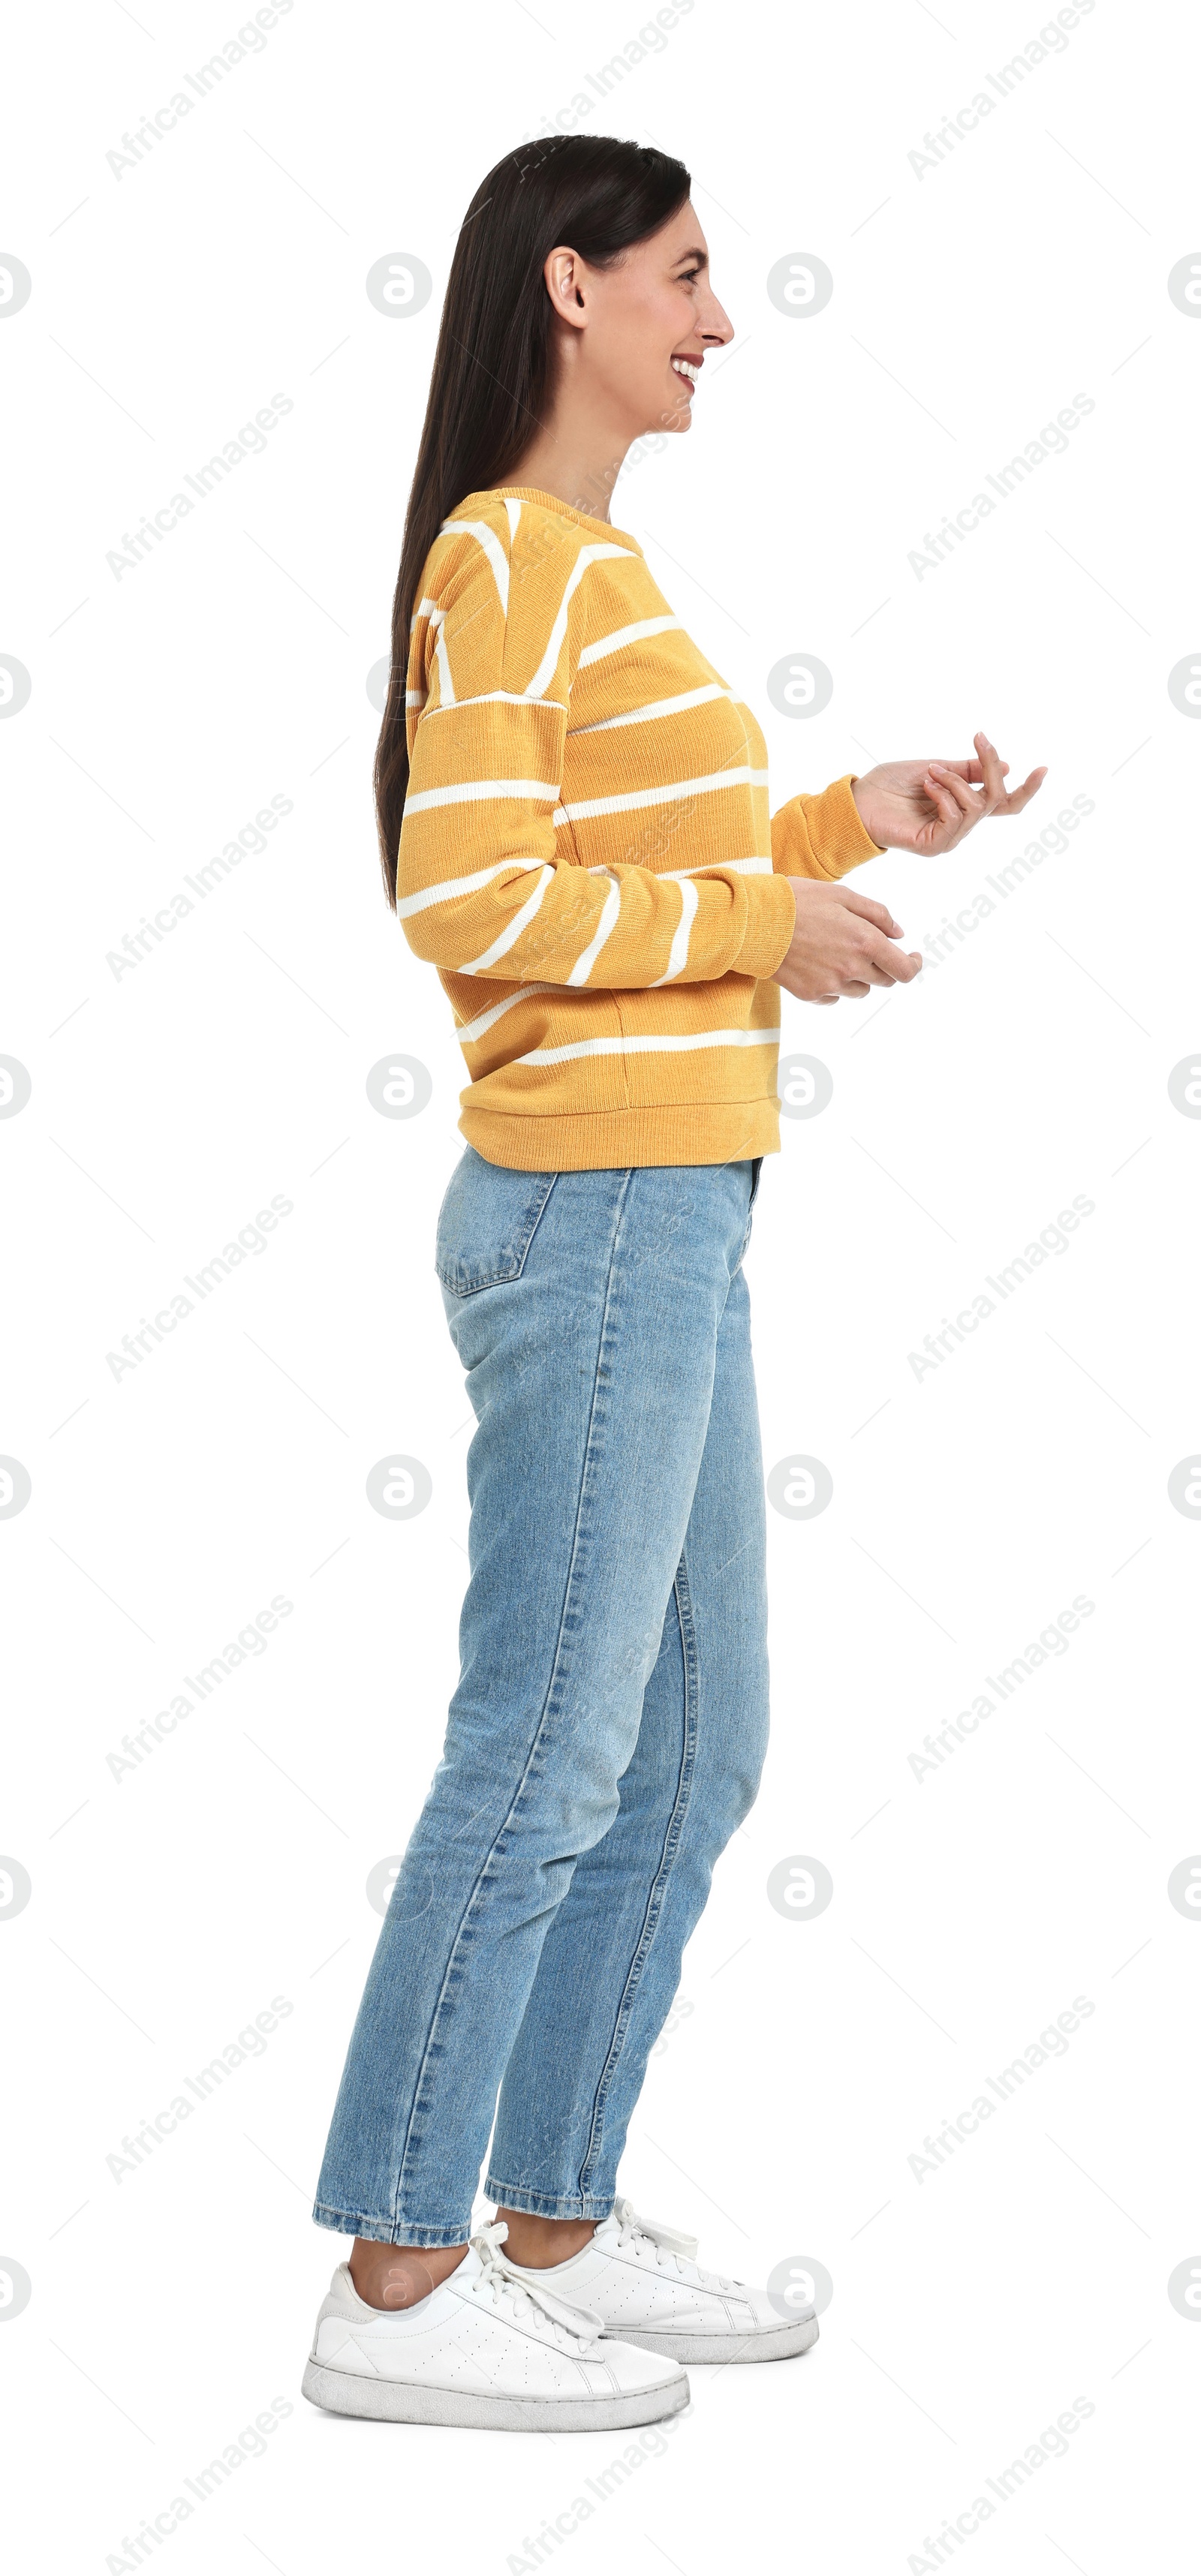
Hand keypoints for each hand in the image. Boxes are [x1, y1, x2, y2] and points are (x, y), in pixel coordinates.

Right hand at [773, 879, 922, 1004]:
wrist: (754, 922)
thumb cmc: (798, 901)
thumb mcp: (843, 895)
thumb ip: (877, 915)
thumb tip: (900, 934)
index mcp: (865, 941)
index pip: (904, 969)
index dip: (913, 965)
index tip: (913, 957)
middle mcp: (851, 968)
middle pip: (883, 981)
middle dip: (882, 965)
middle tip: (866, 947)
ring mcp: (830, 985)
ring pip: (859, 990)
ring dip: (857, 975)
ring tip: (835, 951)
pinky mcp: (810, 995)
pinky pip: (833, 997)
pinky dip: (833, 985)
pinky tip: (817, 964)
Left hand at [851, 733, 1046, 853]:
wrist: (857, 800)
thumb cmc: (889, 784)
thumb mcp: (936, 767)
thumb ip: (968, 770)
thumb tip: (1006, 766)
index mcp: (961, 807)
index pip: (1003, 805)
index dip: (1026, 790)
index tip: (1043, 768)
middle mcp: (959, 826)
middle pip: (996, 800)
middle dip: (992, 767)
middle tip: (980, 741)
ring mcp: (947, 838)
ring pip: (976, 806)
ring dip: (955, 780)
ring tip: (931, 772)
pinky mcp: (933, 846)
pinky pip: (955, 816)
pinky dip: (943, 795)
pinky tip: (926, 786)